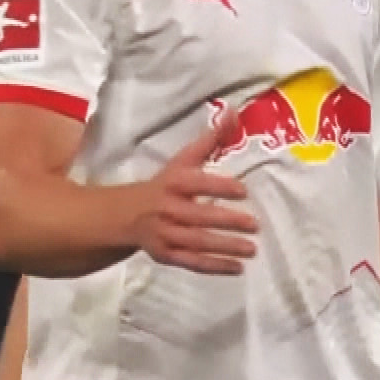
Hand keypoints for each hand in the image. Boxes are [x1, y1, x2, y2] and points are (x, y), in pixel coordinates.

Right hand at [127, 119, 259, 273]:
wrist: (125, 215)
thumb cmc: (164, 184)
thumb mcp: (183, 160)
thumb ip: (210, 139)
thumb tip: (233, 111)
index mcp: (173, 182)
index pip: (196, 183)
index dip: (218, 186)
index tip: (243, 190)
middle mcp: (167, 208)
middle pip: (198, 216)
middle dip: (226, 221)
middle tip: (254, 224)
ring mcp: (165, 234)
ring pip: (197, 242)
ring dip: (225, 246)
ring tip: (252, 248)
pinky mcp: (166, 254)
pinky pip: (191, 263)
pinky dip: (214, 267)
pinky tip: (238, 267)